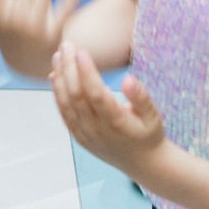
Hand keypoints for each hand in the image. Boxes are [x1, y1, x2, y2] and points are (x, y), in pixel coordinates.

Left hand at [50, 43, 168, 180]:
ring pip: (66, 104)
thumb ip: (141, 97)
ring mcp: (85, 135)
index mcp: (117, 123)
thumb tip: (128, 79)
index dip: (87, 72)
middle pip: (76, 96)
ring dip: (60, 78)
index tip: (81, 51)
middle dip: (69, 68)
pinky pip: (64, 113)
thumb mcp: (153, 115)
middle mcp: (97, 131)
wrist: (142, 163)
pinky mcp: (79, 137)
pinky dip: (57, 93)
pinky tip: (55, 75)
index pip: (96, 95)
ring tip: (58, 55)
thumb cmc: (148, 134)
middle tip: (66, 45)